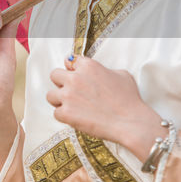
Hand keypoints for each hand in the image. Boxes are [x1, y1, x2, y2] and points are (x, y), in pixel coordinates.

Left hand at [47, 55, 162, 154]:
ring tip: (71, 106)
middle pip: (55, 75)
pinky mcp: (66, 113)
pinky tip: (76, 118)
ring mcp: (68, 95)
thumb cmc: (129, 99)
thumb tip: (99, 73)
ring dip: (59, 100)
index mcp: (88, 66)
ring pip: (50, 95)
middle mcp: (75, 78)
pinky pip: (56, 113)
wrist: (130, 122)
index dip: (72, 69)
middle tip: (72, 92)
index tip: (74, 75)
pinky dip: (64, 117)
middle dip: (61, 83)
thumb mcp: (122, 75)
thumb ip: (105, 70)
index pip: (69, 60)